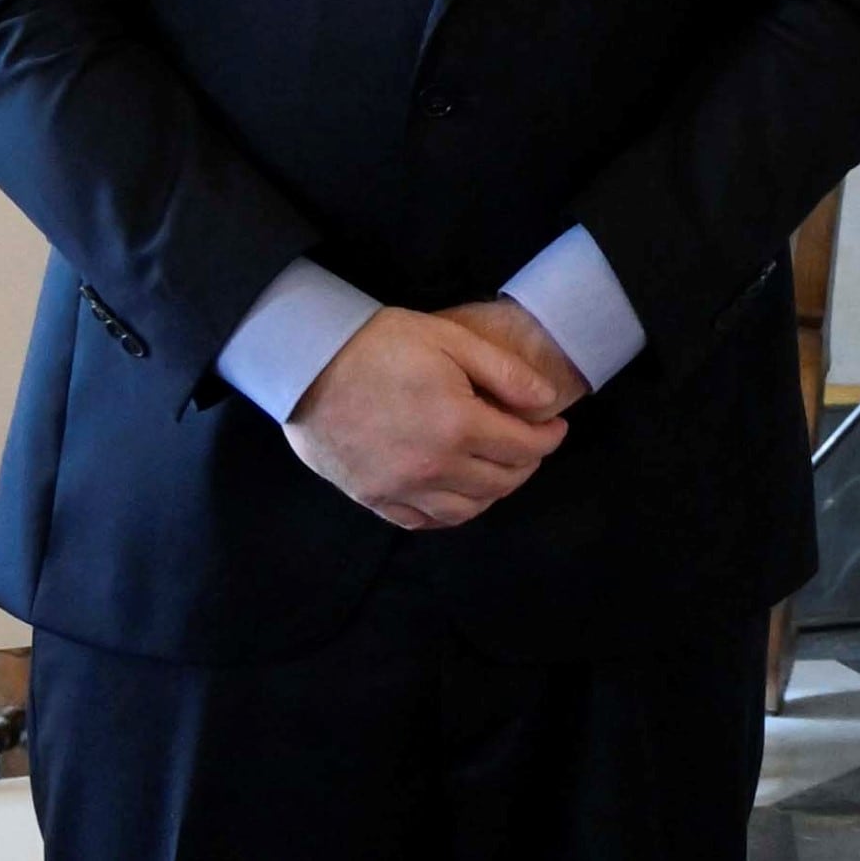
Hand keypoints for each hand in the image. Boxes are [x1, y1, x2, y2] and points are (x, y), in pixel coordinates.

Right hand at [287, 301, 574, 536]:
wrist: (305, 366)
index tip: (555, 427)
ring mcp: (402, 488)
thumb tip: (548, 403)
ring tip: (497, 468)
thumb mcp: (450, 339)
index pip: (525, 448)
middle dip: (527, 464)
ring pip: (468, 510)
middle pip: (502, 483)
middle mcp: (434, 467)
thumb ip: (506, 373)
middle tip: (530, 444)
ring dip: (493, 492)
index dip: (549, 438)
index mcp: (458, 425)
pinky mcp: (374, 498)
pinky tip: (456, 491)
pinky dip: (450, 512)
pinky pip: (425, 521)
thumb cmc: (377, 345)